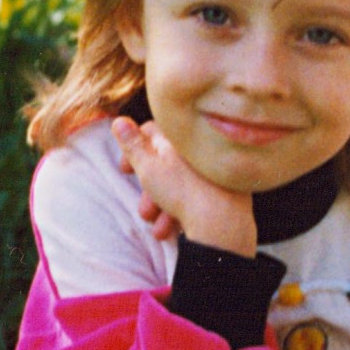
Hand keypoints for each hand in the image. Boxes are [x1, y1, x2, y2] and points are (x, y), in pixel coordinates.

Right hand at [112, 118, 257, 257]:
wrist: (221, 223)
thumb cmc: (184, 193)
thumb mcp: (149, 168)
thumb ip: (133, 146)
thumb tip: (119, 121)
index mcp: (183, 139)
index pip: (152, 132)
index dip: (134, 150)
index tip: (125, 170)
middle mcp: (202, 151)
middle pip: (166, 164)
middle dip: (150, 189)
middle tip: (145, 209)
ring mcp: (217, 172)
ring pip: (180, 185)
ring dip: (163, 206)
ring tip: (158, 224)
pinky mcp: (229, 193)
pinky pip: (198, 198)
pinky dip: (183, 212)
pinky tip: (174, 228)